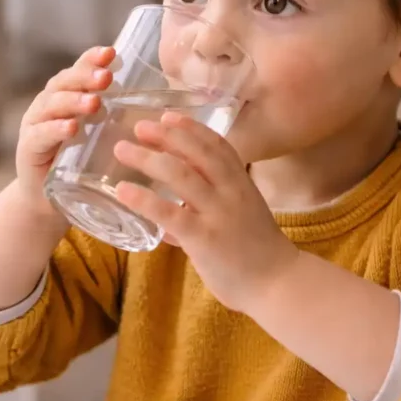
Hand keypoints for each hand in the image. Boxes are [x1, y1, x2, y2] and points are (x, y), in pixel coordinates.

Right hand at [15, 46, 114, 214]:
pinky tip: (71, 128)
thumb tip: (171, 115)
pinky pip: (40, 135)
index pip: (80, 70)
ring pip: (52, 104)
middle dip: (85, 76)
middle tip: (106, 77)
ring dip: (73, 101)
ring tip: (94, 102)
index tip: (112, 53)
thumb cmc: (83, 165)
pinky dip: (55, 129)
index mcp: (69, 96)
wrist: (49, 202)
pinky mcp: (28, 149)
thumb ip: (128, 123)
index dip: (93, 59)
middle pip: (64, 82)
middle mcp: (49, 104)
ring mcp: (36, 125)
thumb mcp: (106, 138)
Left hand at [112, 112, 300, 312]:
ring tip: (123, 149)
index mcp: (242, 183)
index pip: (217, 145)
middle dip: (166, 135)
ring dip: (148, 158)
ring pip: (180, 175)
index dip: (191, 128)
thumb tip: (170, 214)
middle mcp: (231, 191)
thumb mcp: (242, 216)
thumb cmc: (258, 252)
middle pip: (196, 152)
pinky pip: (169, 213)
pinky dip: (144, 199)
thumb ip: (209, 208)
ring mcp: (218, 213)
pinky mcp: (204, 238)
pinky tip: (123, 191)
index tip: (169, 117)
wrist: (278, 284)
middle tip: (139, 126)